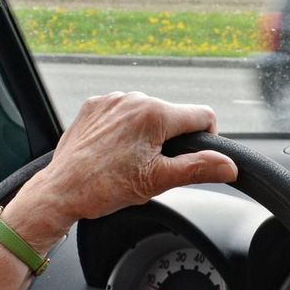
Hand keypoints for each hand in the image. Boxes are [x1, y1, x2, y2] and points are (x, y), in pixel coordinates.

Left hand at [21, 92, 238, 232]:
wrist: (60, 190)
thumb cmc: (105, 188)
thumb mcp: (158, 181)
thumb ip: (198, 168)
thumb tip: (229, 165)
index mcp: (154, 114)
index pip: (202, 116)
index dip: (206, 138)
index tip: (191, 158)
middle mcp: (133, 99)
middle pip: (172, 116)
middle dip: (170, 139)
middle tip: (150, 167)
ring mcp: (110, 100)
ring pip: (147, 114)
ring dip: (146, 134)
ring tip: (127, 160)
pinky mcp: (93, 105)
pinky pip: (122, 112)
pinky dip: (123, 129)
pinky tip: (112, 151)